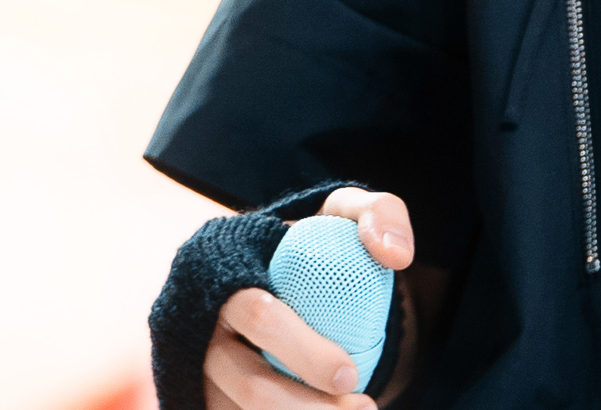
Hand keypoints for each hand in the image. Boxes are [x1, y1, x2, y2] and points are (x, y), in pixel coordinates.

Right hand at [202, 189, 416, 409]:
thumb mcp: (344, 211)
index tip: (350, 375)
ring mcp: (203, 368)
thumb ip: (380, 212)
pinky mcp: (208, 396)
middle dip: (304, 406)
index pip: (260, 318)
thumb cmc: (313, 242)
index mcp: (229, 273)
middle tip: (363, 407)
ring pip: (242, 409)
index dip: (306, 353)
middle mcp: (206, 325)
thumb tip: (396, 257)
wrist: (281, 275)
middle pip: (248, 381)